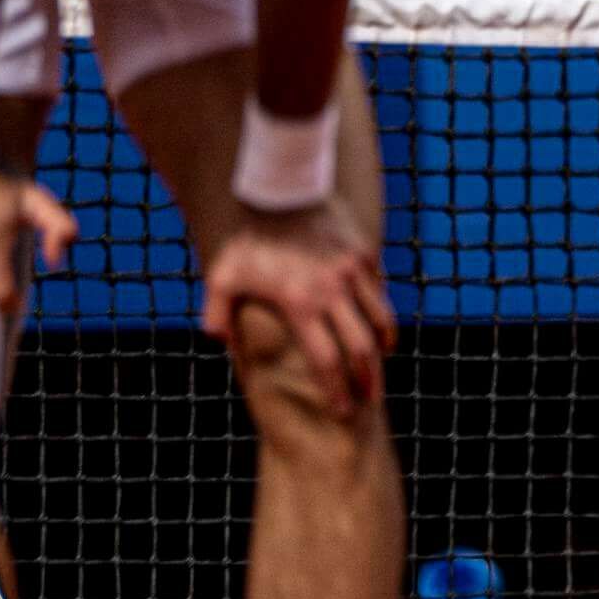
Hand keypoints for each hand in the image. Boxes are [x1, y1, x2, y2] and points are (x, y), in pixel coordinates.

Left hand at [201, 211, 396, 415]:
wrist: (281, 188)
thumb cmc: (248, 238)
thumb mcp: (221, 276)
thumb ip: (216, 313)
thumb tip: (219, 340)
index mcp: (301, 305)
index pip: (326, 360)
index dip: (335, 390)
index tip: (341, 410)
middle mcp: (332, 293)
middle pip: (361, 348)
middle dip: (368, 379)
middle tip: (369, 399)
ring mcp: (352, 272)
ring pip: (379, 319)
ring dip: (382, 346)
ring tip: (380, 363)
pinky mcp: (362, 254)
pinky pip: (377, 290)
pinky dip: (379, 311)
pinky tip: (375, 323)